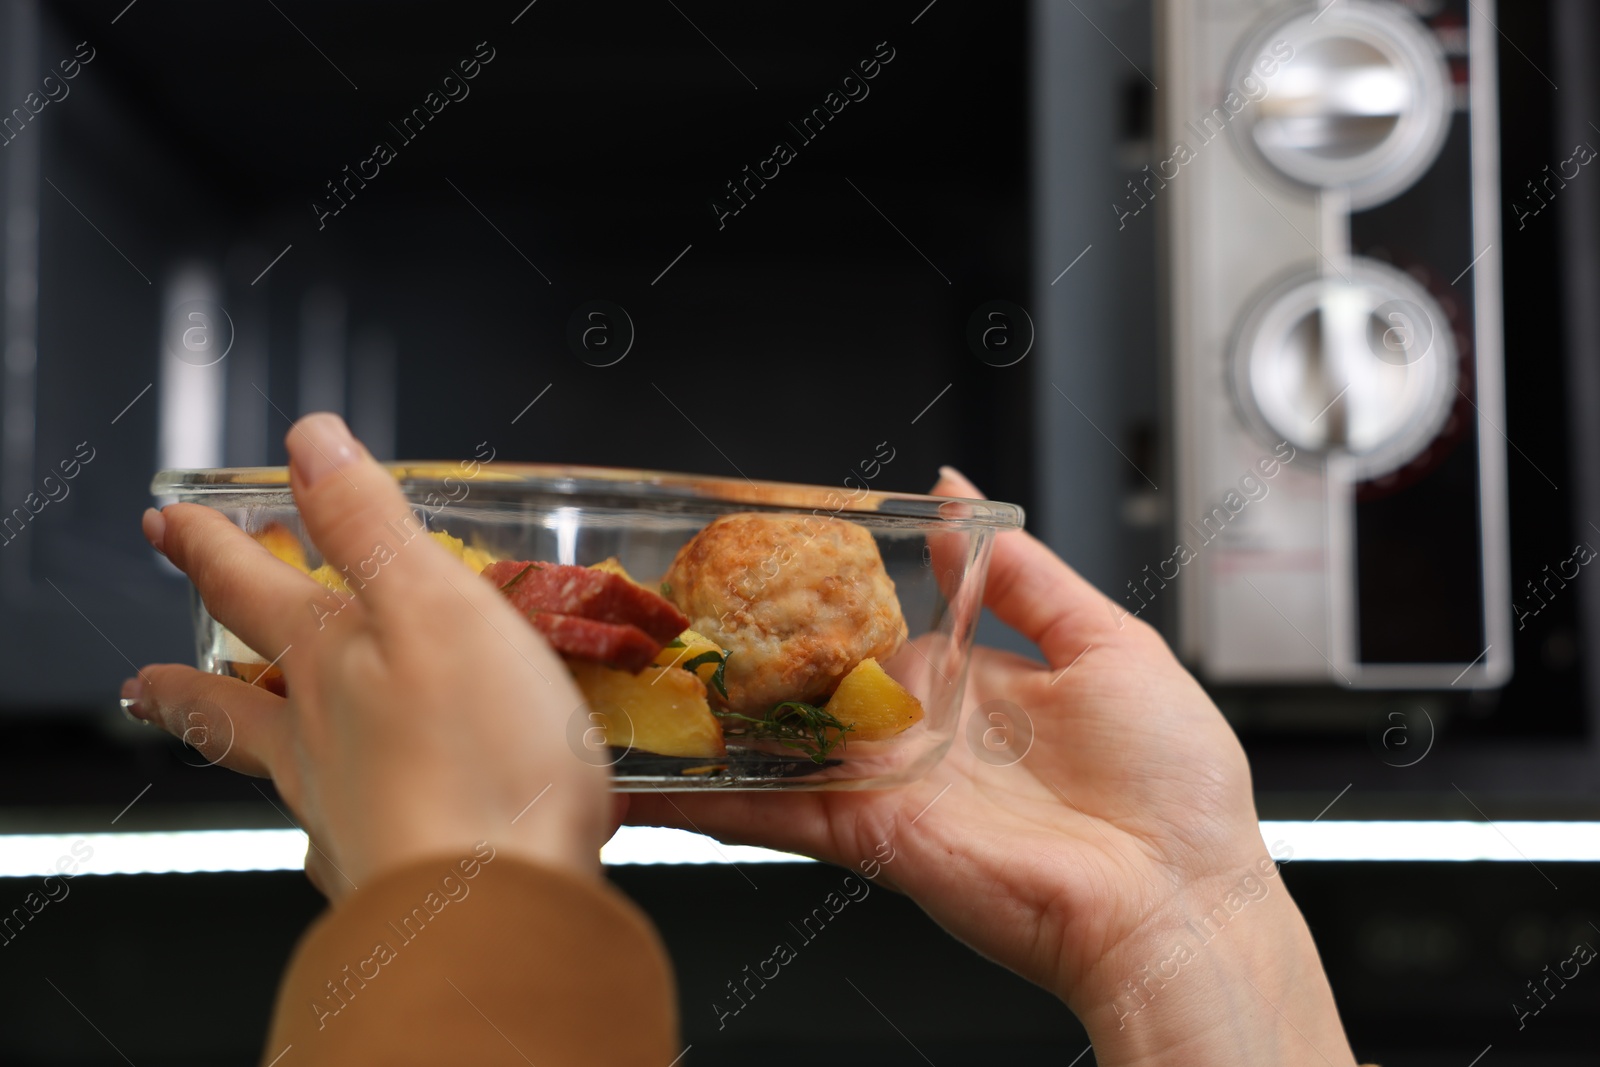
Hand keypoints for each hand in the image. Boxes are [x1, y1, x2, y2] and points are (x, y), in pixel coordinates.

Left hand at [126, 414, 611, 899]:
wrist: (490, 905)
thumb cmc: (478, 758)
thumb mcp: (436, 605)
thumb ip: (370, 523)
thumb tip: (308, 441)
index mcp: (331, 660)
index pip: (249, 585)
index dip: (208, 544)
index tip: (168, 518)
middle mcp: (317, 736)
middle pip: (230, 696)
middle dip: (185, 671)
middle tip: (142, 673)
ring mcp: (339, 810)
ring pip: (267, 768)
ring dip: (229, 746)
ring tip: (206, 742)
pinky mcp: (383, 869)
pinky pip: (330, 840)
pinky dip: (320, 828)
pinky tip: (331, 834)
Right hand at [628, 467, 1359, 1065]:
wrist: (1175, 901)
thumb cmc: (1170, 783)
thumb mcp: (1110, 642)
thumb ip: (1025, 576)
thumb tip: (961, 499)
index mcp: (973, 683)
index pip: (878, 628)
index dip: (824, 597)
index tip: (769, 560)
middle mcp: (921, 733)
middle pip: (815, 683)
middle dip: (750, 653)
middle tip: (678, 611)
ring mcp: (889, 783)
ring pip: (778, 744)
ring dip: (710, 722)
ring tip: (635, 685)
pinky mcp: (870, 832)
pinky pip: (778, 813)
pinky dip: (711, 804)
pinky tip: (649, 786)